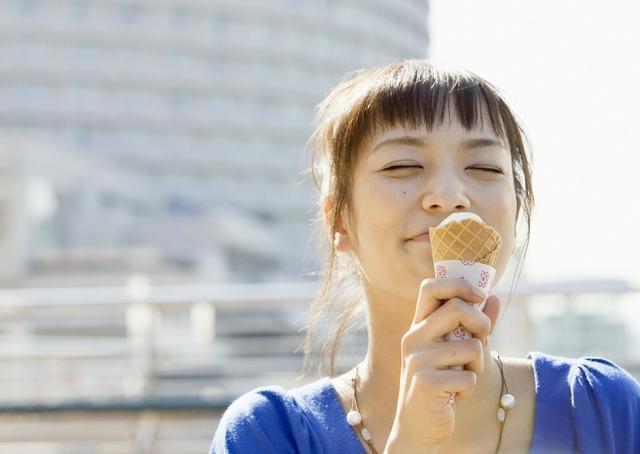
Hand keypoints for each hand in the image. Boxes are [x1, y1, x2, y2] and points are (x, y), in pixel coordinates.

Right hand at [384, 278, 500, 451]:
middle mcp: (414, 337)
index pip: (431, 286)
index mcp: (418, 325)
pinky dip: (469, 388)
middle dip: (482, 324)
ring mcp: (418, 359)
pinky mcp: (427, 382)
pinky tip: (453, 395)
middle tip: (482, 341)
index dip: (459, 284)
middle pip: (458, 308)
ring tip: (461, 377)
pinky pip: (469, 376)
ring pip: (471, 346)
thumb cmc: (440, 384)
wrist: (417, 425)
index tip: (479, 295)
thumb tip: (494, 298)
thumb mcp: (454, 351)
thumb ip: (474, 325)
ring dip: (477, 365)